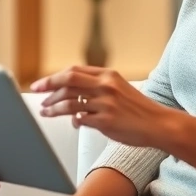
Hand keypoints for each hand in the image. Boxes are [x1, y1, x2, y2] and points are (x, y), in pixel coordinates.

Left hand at [32, 66, 174, 147]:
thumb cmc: (138, 109)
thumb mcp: (119, 88)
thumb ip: (97, 87)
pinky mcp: (106, 120)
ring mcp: (105, 103)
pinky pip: (81, 120)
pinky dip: (73, 121)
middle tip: (36, 94)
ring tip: (46, 112)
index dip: (53, 77)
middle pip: (67, 81)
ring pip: (69, 102)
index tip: (40, 84)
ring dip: (54, 108)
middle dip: (48, 87)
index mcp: (108, 75)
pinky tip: (73, 123)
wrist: (158, 124)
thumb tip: (72, 94)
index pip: (73, 71)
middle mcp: (105, 86)